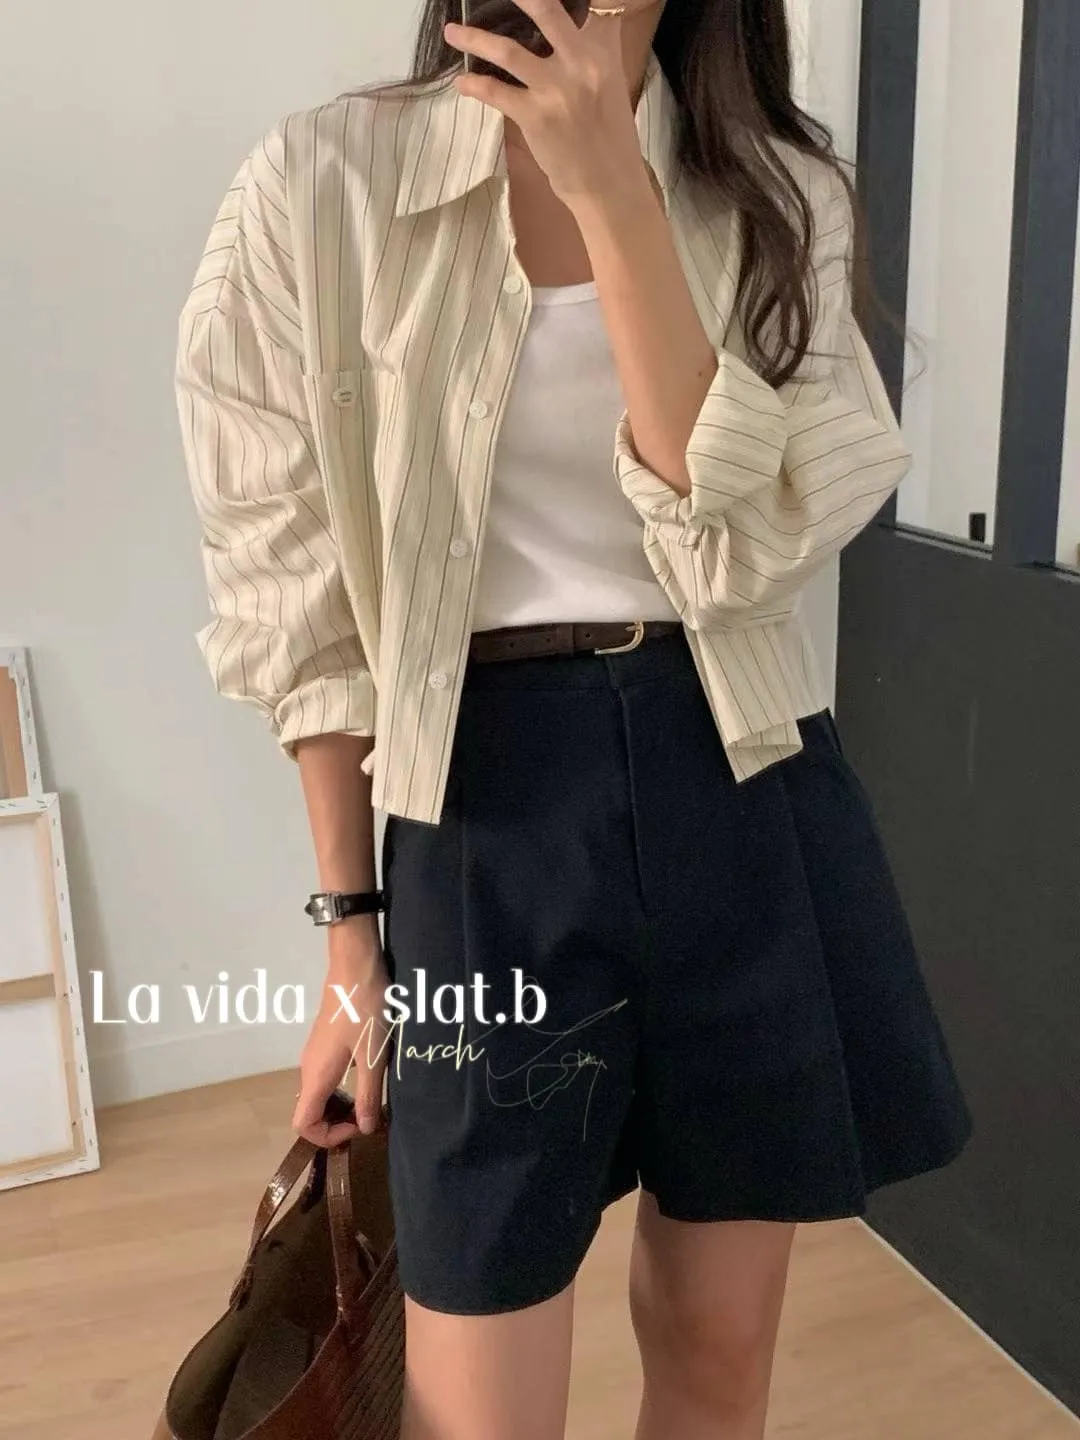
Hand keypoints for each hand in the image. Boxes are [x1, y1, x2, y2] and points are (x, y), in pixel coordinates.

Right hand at [292, 924, 391, 1146]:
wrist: (356, 965)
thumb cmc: (365, 1010)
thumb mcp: (374, 1056)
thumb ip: (368, 1095)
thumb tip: (364, 1129)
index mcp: (317, 1075)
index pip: (303, 1124)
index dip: (327, 1136)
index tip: (357, 1128)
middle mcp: (308, 1067)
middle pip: (309, 1112)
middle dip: (337, 1123)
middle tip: (368, 1117)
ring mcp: (314, 1054)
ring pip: (319, 1094)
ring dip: (341, 1105)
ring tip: (370, 1099)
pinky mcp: (324, 1042)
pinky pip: (325, 1077)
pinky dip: (342, 1087)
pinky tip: (367, 1076)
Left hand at [445, 0, 647, 207]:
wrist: (609, 186)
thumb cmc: (610, 139)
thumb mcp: (610, 85)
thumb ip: (591, 54)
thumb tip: (569, 33)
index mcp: (604, 52)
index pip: (593, 6)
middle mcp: (581, 64)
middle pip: (546, 9)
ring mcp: (555, 90)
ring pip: (507, 51)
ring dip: (474, 38)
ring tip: (451, 31)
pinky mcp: (534, 117)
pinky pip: (496, 93)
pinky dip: (474, 85)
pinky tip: (462, 81)